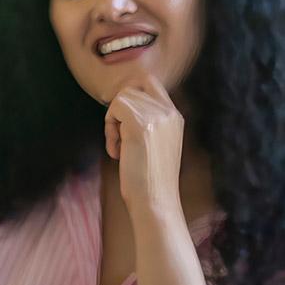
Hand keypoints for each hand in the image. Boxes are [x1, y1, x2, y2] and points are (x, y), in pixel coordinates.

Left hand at [103, 74, 187, 215]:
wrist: (155, 201)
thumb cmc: (150, 180)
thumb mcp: (156, 144)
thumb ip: (148, 122)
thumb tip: (122, 105)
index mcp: (175, 116)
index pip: (150, 82)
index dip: (130, 95)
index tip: (123, 121)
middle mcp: (169, 112)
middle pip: (132, 87)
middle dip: (119, 108)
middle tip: (119, 135)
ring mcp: (156, 117)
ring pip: (121, 97)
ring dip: (112, 122)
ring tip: (119, 148)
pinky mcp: (140, 125)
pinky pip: (114, 109)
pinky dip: (109, 130)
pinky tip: (116, 152)